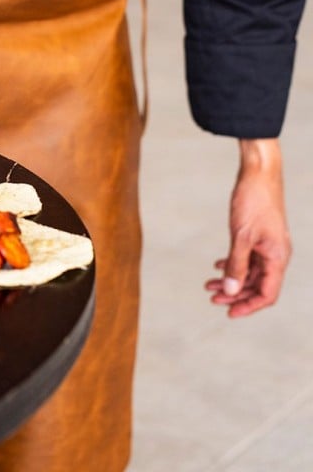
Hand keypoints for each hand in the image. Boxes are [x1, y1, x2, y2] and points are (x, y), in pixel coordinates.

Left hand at [205, 138, 291, 316]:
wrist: (258, 174)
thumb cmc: (253, 201)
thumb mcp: (241, 236)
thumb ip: (236, 265)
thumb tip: (231, 292)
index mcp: (277, 258)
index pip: (267, 294)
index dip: (248, 306)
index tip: (228, 312)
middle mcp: (276, 255)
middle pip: (257, 285)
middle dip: (235, 294)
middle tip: (211, 297)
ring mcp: (268, 245)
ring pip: (250, 272)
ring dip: (232, 280)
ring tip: (209, 284)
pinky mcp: (260, 236)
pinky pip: (248, 258)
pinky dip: (233, 264)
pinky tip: (218, 265)